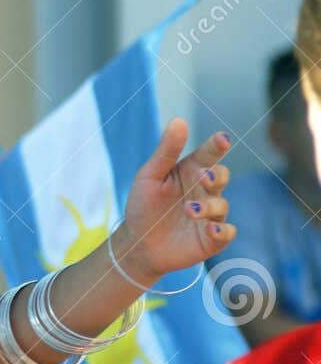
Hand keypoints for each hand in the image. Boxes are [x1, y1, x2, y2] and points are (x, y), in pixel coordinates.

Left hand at [118, 120, 234, 282]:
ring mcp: (211, 214)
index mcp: (191, 171)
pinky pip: (226, 232)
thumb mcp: (149, 176)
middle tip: (204, 177)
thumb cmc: (143, 205)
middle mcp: (204, 190)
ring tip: (189, 210)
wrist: (137, 243)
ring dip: (209, 207)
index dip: (217, 145)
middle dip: (217, 176)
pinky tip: (211, 229)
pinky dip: (222, 231)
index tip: (222, 139)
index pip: (209, 154)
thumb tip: (179, 120)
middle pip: (222, 176)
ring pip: (222, 205)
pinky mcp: (212, 238)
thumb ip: (166, 151)